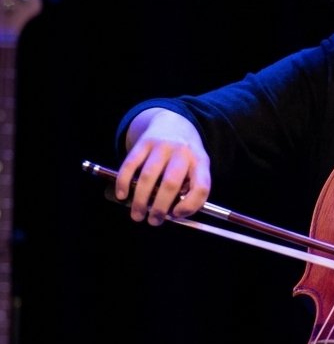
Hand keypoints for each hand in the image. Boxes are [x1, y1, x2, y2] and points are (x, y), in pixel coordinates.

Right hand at [114, 109, 211, 224]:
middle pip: (170, 184)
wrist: (174, 122)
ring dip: (140, 199)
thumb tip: (173, 213)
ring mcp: (162, 145)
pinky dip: (123, 182)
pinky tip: (122, 195)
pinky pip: (130, 164)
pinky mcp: (144, 142)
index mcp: (200, 161)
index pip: (201, 186)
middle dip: (160, 207)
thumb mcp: (197, 167)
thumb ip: (190, 188)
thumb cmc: (185, 156)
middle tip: (153, 221)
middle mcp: (182, 152)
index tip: (177, 215)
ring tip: (137, 215)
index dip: (190, 205)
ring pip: (148, 176)